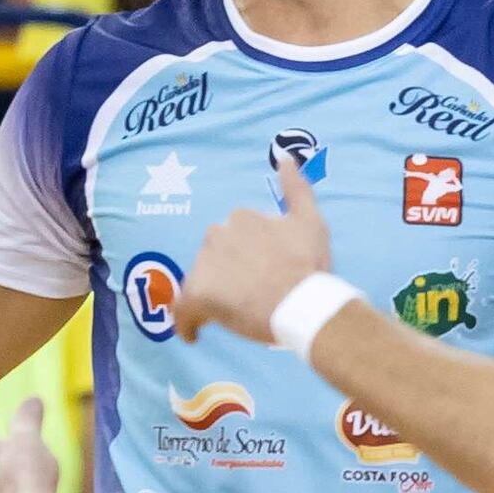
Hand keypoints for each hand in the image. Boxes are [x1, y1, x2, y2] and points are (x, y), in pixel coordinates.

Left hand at [182, 155, 339, 343]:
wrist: (302, 304)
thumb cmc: (309, 266)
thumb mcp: (310, 221)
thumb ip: (296, 187)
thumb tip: (284, 156)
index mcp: (242, 217)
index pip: (235, 238)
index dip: (247, 258)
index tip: (260, 274)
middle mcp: (218, 234)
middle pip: (216, 258)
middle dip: (228, 275)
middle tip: (251, 297)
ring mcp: (206, 264)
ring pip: (200, 281)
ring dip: (212, 296)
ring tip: (234, 315)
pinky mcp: (197, 294)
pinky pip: (183, 311)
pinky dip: (187, 323)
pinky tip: (194, 335)